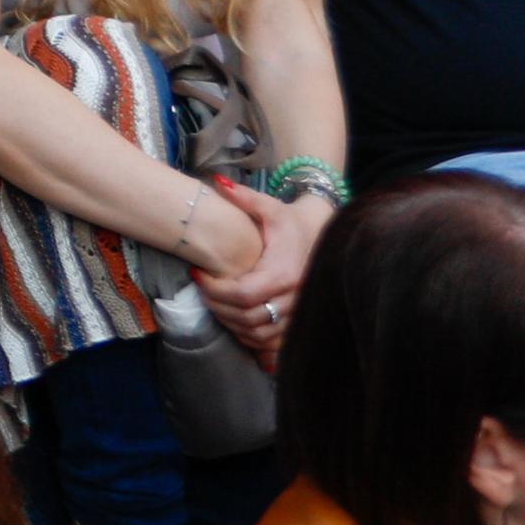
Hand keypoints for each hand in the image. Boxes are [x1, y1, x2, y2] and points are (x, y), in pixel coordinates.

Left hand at [196, 176, 329, 363]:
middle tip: (202, 289)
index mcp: (284, 272)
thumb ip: (244, 197)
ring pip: (258, 333)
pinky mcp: (299, 323)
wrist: (326, 238)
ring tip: (214, 302)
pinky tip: (235, 320)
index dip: (215, 289)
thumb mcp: (270, 207)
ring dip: (231, 323)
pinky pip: (272, 342)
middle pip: (247, 317)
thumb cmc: (291, 223)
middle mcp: (294, 298)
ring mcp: (298, 314)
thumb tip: (217, 182)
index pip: (243, 294)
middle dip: (218, 306)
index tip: (198, 275)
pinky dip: (250, 337)